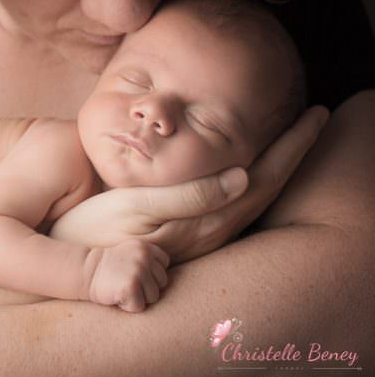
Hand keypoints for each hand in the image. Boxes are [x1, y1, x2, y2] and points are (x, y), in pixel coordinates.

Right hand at [52, 106, 328, 262]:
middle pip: (263, 189)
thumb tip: (243, 176)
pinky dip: (252, 183)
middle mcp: (207, 235)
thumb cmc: (89, 232)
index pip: (260, 180)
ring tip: (288, 139)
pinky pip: (233, 206)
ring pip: (250, 199)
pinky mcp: (182, 238)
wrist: (63, 262)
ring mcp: (196, 240)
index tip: (313, 114)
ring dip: (274, 167)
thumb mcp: (134, 208)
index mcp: (200, 223)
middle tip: (314, 117)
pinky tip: (247, 171)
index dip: (289, 148)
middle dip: (290, 153)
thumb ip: (189, 195)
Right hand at [85, 240, 168, 311]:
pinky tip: (116, 295)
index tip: (132, 273)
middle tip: (125, 281)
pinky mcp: (130, 287)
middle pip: (161, 284)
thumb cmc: (108, 267)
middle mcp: (145, 257)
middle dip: (145, 288)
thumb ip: (149, 258)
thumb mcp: (131, 253)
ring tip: (121, 288)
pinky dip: (127, 306)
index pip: (164, 268)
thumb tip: (170, 278)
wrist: (84, 271)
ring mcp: (138, 272)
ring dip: (137, 298)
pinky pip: (139, 306)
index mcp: (147, 248)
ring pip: (153, 297)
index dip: (149, 275)